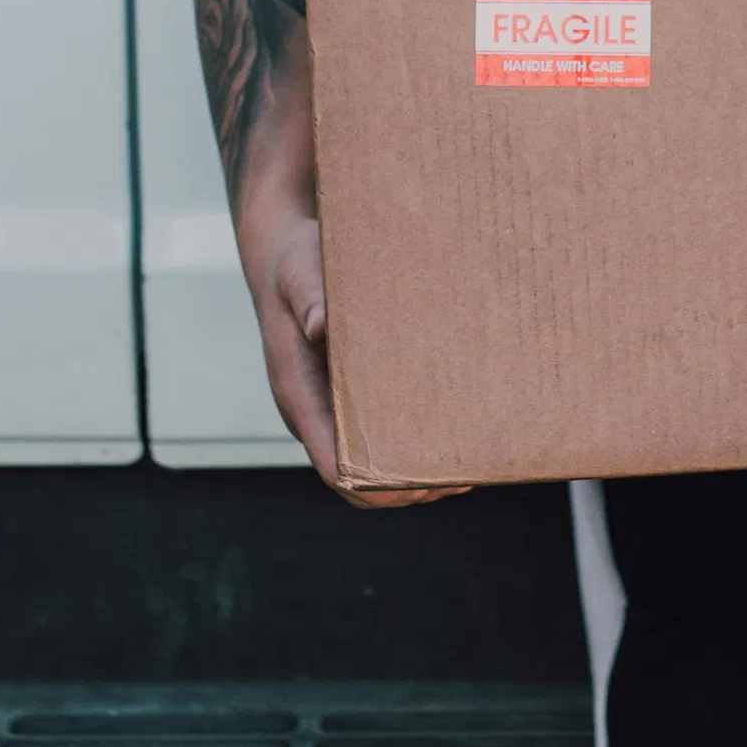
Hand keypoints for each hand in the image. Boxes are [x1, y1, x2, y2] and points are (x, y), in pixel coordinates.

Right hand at [260, 216, 468, 508]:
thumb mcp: (300, 273)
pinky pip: (372, 437)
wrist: (282, 256)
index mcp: (297, 393)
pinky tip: (450, 438)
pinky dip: (408, 449)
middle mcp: (312, 412)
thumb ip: (310, 298)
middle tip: (458, 481)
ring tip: (465, 469)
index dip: (373, 486)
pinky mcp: (345, 398)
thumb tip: (321, 326)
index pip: (330, 464)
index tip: (418, 488)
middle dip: (402, 490)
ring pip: (365, 466)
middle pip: (353, 480)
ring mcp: (328, 408)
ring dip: (410, 475)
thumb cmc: (294, 265)